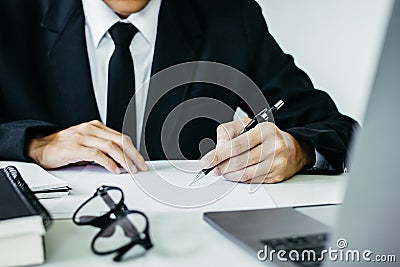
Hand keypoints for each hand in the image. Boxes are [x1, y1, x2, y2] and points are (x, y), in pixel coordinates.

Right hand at [27, 120, 147, 173]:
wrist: (39, 147)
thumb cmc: (64, 147)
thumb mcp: (87, 145)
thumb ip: (103, 150)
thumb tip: (122, 163)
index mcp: (96, 127)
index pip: (121, 137)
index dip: (134, 150)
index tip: (141, 162)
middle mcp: (91, 130)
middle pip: (120, 141)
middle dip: (133, 155)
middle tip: (141, 167)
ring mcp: (83, 137)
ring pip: (111, 147)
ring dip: (124, 160)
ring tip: (131, 170)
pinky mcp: (74, 147)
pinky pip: (96, 154)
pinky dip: (108, 163)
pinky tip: (115, 170)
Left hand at [201, 118, 314, 182]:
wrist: (292, 148)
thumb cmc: (266, 136)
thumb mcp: (246, 125)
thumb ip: (227, 131)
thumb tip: (218, 147)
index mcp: (265, 130)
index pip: (237, 145)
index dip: (219, 154)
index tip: (207, 161)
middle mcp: (274, 146)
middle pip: (240, 161)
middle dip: (222, 166)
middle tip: (213, 168)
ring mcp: (277, 163)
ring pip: (245, 174)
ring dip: (229, 174)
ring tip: (222, 171)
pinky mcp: (277, 176)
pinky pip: (252, 181)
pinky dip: (240, 179)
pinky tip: (236, 174)